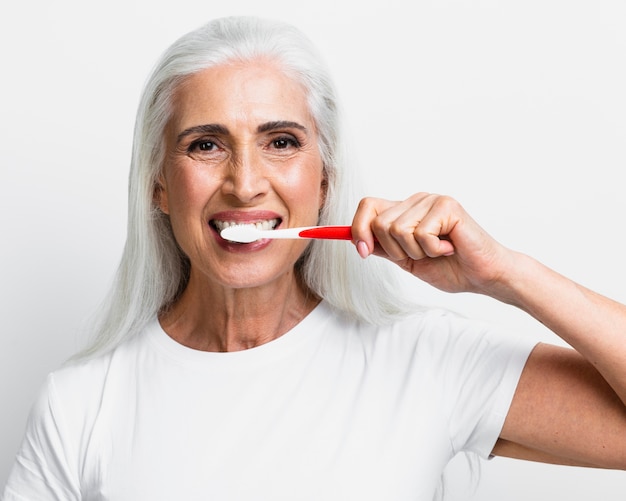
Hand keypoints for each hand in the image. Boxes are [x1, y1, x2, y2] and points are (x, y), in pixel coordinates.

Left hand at [351, 192, 511, 294]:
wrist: (483, 276)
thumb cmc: (450, 268)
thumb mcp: (407, 260)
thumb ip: (384, 248)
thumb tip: (356, 240)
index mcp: (405, 211)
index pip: (368, 206)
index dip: (358, 228)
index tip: (362, 251)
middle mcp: (416, 201)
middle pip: (379, 223)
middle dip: (395, 250)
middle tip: (422, 254)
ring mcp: (431, 201)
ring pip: (397, 229)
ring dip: (416, 251)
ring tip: (437, 251)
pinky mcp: (447, 206)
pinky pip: (420, 233)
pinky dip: (433, 250)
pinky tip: (449, 248)